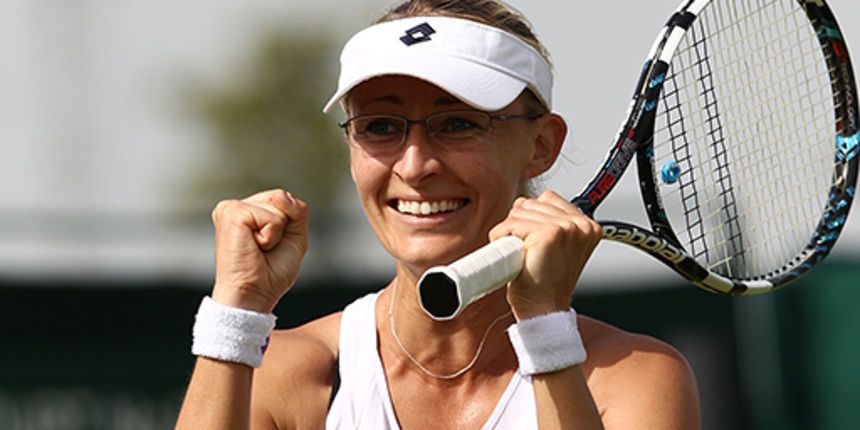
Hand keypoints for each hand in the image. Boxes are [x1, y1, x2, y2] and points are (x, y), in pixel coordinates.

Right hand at [210, 189, 308, 312]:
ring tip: (258, 249)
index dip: (288, 225)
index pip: (283, 199)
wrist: (254, 294)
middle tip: (264, 249)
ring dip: (276, 233)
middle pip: (281, 198)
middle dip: (283, 227)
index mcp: (248, 210)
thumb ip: (297, 210)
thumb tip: (280, 195)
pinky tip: (253, 246)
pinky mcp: (232, 213)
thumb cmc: (271, 272)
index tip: (270, 246)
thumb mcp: (296, 236)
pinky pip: (271, 217)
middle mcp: (236, 206)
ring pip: (277, 205)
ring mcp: (231, 208)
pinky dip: (270, 236)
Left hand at [489, 190, 600, 320]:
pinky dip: (501, 237)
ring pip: (519, 211)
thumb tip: (521, 202)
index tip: (534, 242)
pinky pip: (511, 223)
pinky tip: (515, 255)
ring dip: (511, 232)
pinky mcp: (548, 233)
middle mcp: (581, 224)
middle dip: (521, 225)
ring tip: (524, 255)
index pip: (549, 199)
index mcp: (587, 226)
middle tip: (529, 253)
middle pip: (532, 202)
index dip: (533, 218)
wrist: (543, 310)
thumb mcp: (552, 246)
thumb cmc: (546, 283)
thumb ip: (543, 219)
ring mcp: (566, 228)